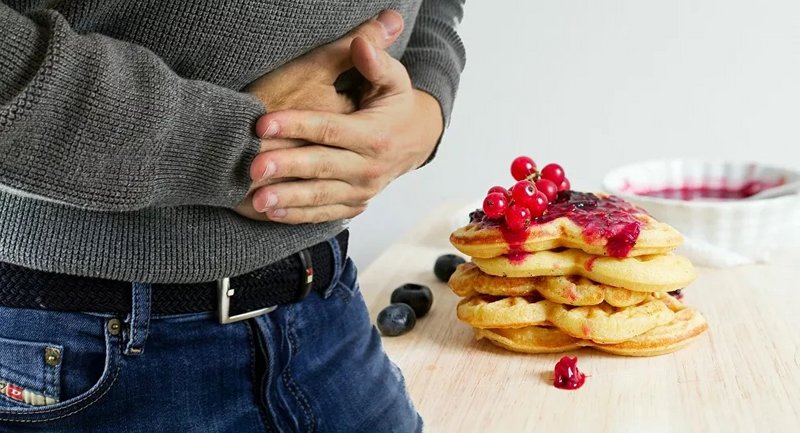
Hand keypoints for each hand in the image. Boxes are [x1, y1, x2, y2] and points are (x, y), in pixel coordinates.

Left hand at [245, 36, 443, 223]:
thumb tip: (360, 42)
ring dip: (288, 199)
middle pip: (322, 166)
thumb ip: (376, 62)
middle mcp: (369, 168)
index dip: (296, 125)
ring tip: (257, 200)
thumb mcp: (395, 80)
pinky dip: (298, 215)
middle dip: (286, 167)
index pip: (330, 130)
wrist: (416, 141)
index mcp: (375, 136)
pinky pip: (324, 213)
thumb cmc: (396, 105)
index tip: (263, 123)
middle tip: (253, 167)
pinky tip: (271, 213)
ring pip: (321, 196)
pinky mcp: (355, 205)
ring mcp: (362, 190)